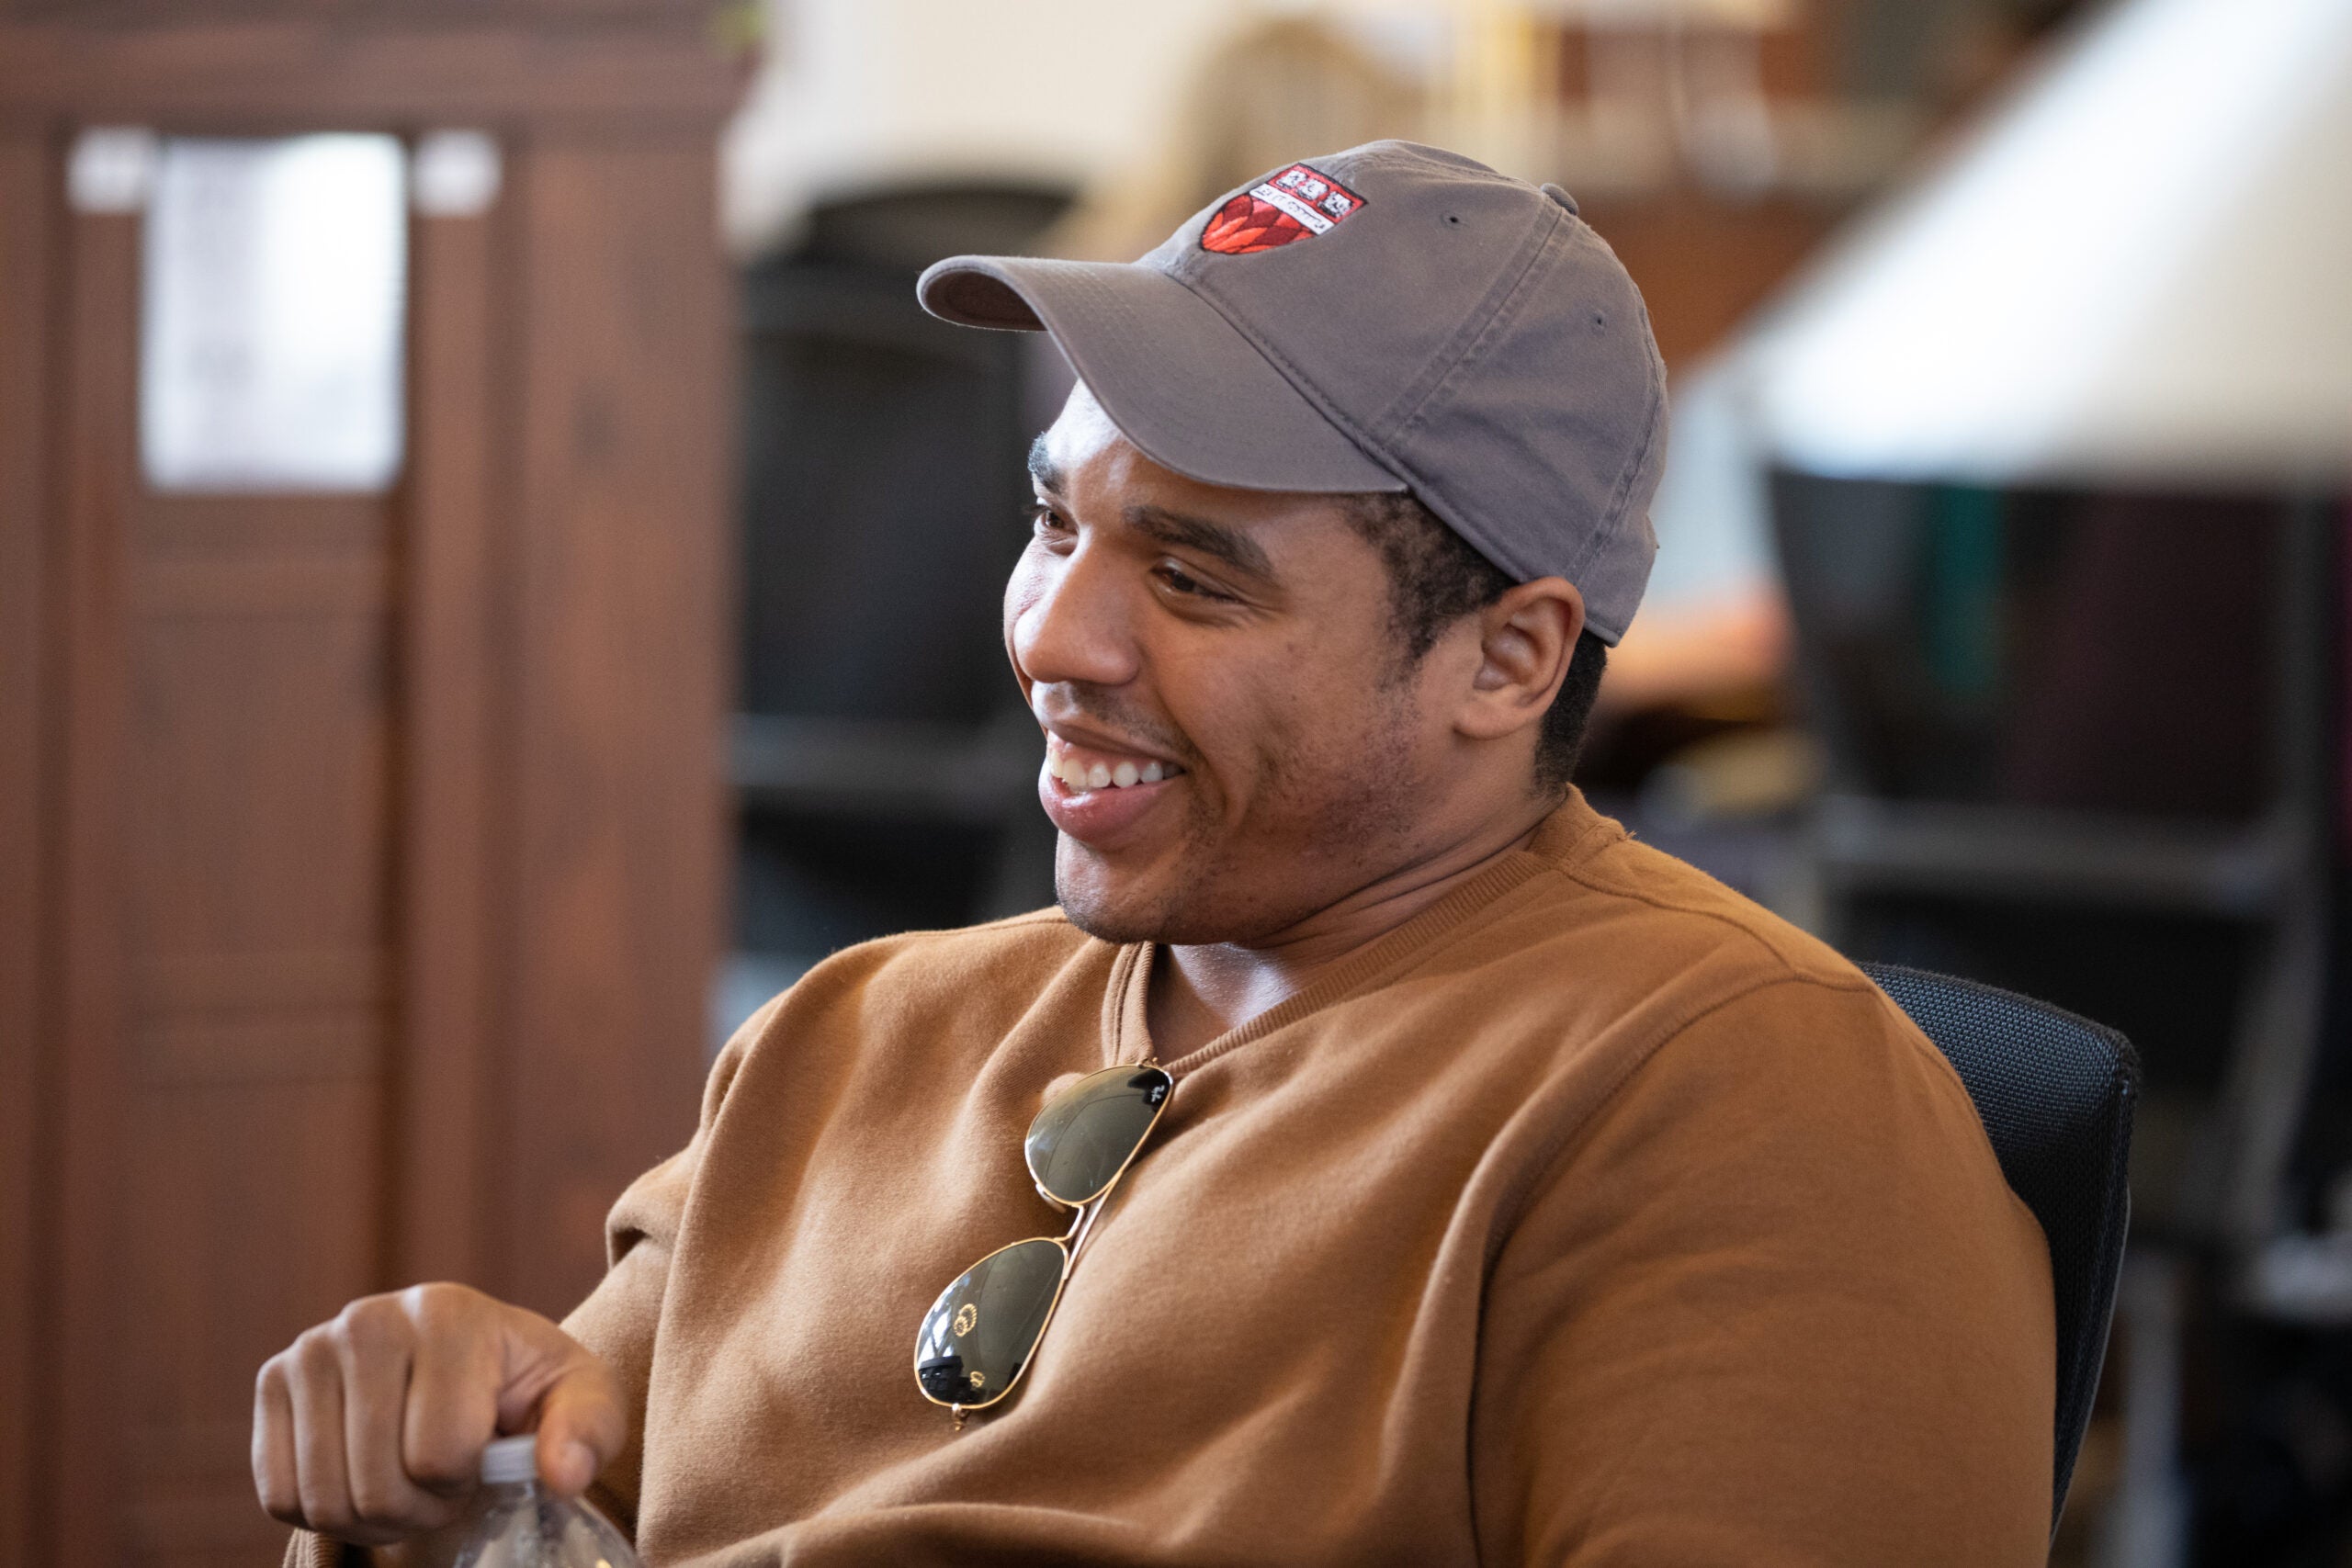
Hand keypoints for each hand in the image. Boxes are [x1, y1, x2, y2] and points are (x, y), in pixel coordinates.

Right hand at [252, 1283, 624, 1544]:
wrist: (466, 1370)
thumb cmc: (528, 1390)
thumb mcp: (583, 1401)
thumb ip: (588, 1433)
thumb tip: (563, 1476)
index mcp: (449, 1313)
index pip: (441, 1452)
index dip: (467, 1478)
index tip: (484, 1455)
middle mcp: (370, 1319)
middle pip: (378, 1484)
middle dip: (421, 1507)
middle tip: (446, 1483)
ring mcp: (310, 1349)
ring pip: (325, 1499)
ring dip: (374, 1519)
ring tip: (409, 1482)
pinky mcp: (271, 1384)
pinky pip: (281, 1497)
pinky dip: (325, 1513)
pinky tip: (363, 1477)